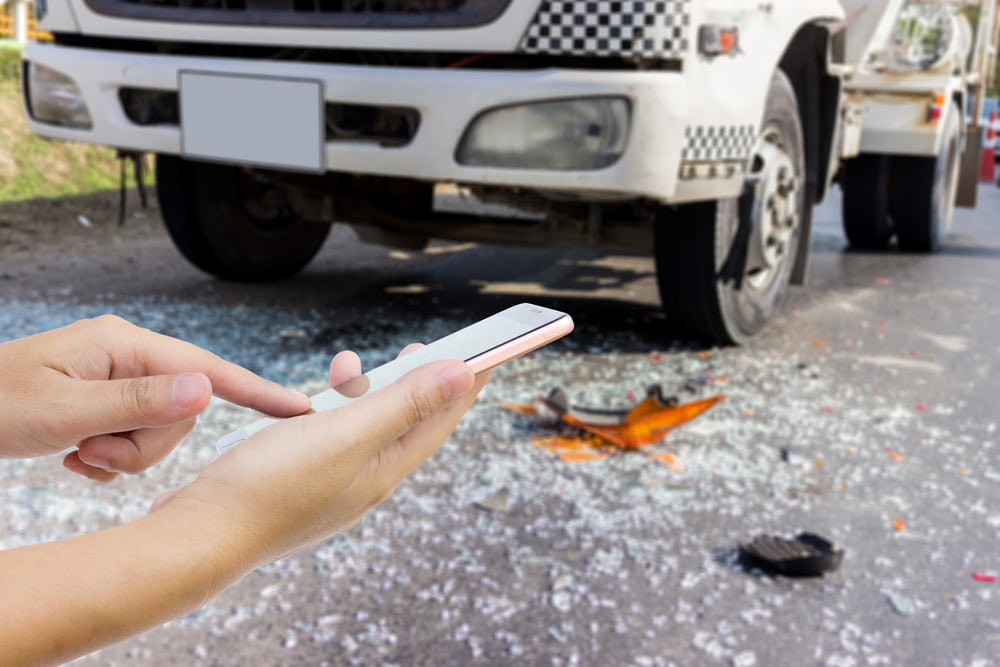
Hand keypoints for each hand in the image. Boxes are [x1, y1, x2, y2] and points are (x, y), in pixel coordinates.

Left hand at [0, 315, 310, 481]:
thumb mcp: (65, 410)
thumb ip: (140, 402)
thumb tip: (207, 391)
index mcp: (124, 345)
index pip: (206, 369)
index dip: (255, 391)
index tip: (300, 410)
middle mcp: (129, 357)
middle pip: (181, 413)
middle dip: (143, 445)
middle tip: (89, 451)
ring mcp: (118, 380)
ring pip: (159, 433)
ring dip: (121, 455)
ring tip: (74, 453)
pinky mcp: (106, 403)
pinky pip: (134, 440)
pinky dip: (108, 458)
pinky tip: (72, 457)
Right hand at [152, 351, 486, 565]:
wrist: (200, 534)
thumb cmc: (271, 485)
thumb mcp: (347, 434)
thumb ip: (404, 403)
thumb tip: (463, 374)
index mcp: (384, 469)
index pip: (439, 419)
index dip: (464, 383)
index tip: (489, 352)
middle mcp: (364, 479)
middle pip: (405, 422)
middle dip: (417, 382)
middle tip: (423, 347)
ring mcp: (330, 482)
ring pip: (362, 427)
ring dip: (364, 390)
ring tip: (348, 364)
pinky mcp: (298, 479)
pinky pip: (329, 437)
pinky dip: (327, 410)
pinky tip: (308, 400)